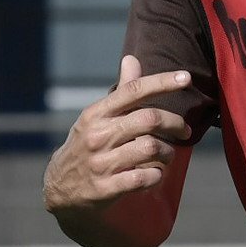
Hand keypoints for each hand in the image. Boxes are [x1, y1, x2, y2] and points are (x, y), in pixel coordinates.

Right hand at [43, 57, 195, 216]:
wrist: (59, 188)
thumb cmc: (86, 147)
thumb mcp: (95, 118)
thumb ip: (120, 92)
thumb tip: (131, 58)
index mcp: (96, 114)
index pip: (132, 90)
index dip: (162, 82)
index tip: (186, 78)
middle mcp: (97, 135)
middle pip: (149, 119)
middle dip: (175, 123)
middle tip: (184, 130)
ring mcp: (100, 163)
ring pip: (150, 148)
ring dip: (168, 152)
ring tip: (167, 155)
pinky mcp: (105, 188)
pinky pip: (143, 178)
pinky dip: (157, 175)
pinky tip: (155, 174)